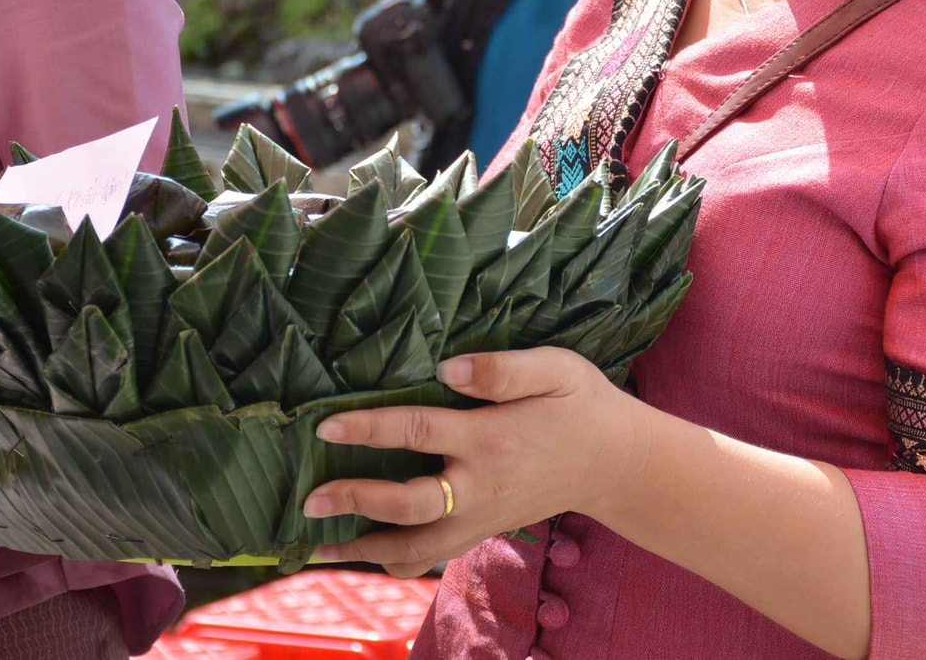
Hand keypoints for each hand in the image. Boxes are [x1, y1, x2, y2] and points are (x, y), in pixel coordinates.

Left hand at [301, 348, 642, 578]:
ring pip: (416, 546)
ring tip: (319, 545)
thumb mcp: (556, 368)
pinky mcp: (484, 531)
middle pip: (408, 503)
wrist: (615, 462)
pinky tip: (368, 552)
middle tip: (309, 500)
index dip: (369, 427)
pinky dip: (398, 559)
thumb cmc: (581, 404)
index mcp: (491, 438)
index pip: (418, 430)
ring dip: (366, 545)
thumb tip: (447, 366)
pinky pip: (434, 557)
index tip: (326, 426)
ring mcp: (482, 516)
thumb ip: (503, 368)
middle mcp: (481, 485)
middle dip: (355, 501)